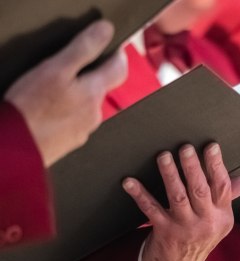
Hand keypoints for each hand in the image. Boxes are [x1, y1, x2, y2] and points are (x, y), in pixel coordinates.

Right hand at [5, 20, 127, 166]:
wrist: (16, 147)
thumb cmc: (31, 108)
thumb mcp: (56, 69)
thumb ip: (84, 49)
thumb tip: (106, 31)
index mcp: (94, 92)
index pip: (119, 70)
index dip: (116, 56)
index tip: (109, 48)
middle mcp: (95, 113)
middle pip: (101, 88)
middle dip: (90, 77)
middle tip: (68, 69)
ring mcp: (84, 130)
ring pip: (86, 106)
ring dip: (76, 97)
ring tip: (53, 93)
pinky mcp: (71, 142)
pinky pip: (74, 122)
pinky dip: (66, 114)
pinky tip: (49, 112)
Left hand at [122, 144, 239, 260]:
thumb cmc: (200, 234)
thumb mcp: (219, 219)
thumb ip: (230, 196)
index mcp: (222, 215)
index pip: (222, 187)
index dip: (217, 166)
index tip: (211, 146)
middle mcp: (206, 222)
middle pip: (200, 191)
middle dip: (192, 167)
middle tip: (185, 148)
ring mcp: (184, 228)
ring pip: (177, 197)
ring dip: (170, 176)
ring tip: (163, 157)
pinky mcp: (164, 232)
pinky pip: (151, 210)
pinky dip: (140, 195)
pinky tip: (130, 182)